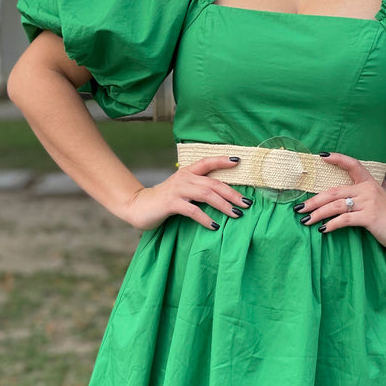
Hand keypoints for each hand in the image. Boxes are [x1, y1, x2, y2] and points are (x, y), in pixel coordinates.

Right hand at [121, 155, 251, 230]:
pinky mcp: (171, 203)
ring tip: (236, 214)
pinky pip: (192, 210)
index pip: (207, 162)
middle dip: (232, 193)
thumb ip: (198, 188)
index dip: (222, 160)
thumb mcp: (182, 189)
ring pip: (206, 195)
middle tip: (247, 203)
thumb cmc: (164, 200)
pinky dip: (205, 218)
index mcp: (188, 172)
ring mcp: (177, 190)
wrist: (138, 206)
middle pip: (214, 183)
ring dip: (223, 205)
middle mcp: (184, 178)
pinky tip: (214, 226)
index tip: (239, 161)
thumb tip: (224, 197)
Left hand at [294, 152, 385, 251]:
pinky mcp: (369, 217)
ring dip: (318, 213)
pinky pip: (345, 219)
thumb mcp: (382, 198)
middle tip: (299, 208)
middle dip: (314, 200)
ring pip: (336, 206)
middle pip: (334, 192)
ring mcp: (368, 203)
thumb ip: (371, 191)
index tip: (321, 156)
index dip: (337, 159)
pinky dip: (332, 224)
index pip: (353, 164)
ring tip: (305, 220)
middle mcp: (367, 190)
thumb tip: (359, 191)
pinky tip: (323, 229)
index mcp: (369, 183)